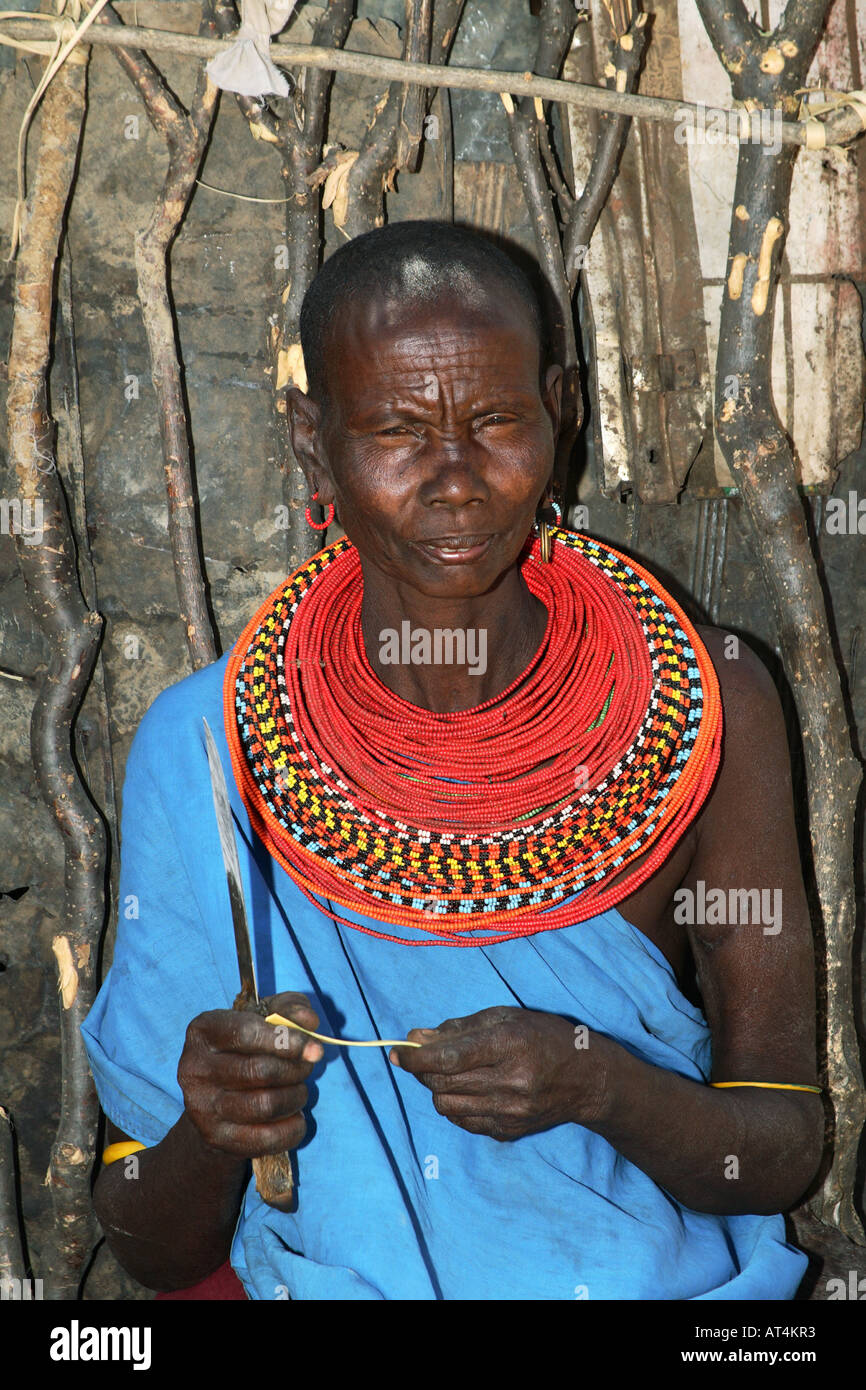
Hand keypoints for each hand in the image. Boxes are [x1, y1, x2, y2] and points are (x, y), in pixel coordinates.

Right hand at [178, 991, 322, 1160]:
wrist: (214, 1101)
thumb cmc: (245, 1049)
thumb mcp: (264, 1018)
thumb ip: (290, 1008)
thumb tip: (309, 1021)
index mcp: (203, 1031)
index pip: (246, 1033)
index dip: (286, 1040)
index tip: (315, 1048)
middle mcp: (194, 1069)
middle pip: (260, 1071)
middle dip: (296, 1069)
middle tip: (307, 1067)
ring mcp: (201, 1107)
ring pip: (265, 1105)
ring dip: (296, 1097)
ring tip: (299, 1090)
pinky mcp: (215, 1138)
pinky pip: (267, 1138)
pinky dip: (293, 1127)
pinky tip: (294, 1116)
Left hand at [390, 1006, 603, 1141]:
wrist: (588, 1080)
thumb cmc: (545, 1038)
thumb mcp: (506, 1018)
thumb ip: (459, 1028)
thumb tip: (415, 1037)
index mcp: (509, 1045)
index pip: (448, 1057)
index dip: (415, 1057)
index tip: (397, 1053)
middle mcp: (510, 1082)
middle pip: (442, 1084)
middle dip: (423, 1071)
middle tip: (422, 1058)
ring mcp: (510, 1112)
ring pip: (447, 1106)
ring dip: (438, 1089)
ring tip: (453, 1074)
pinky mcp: (509, 1132)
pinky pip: (463, 1121)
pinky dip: (456, 1105)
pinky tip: (471, 1090)